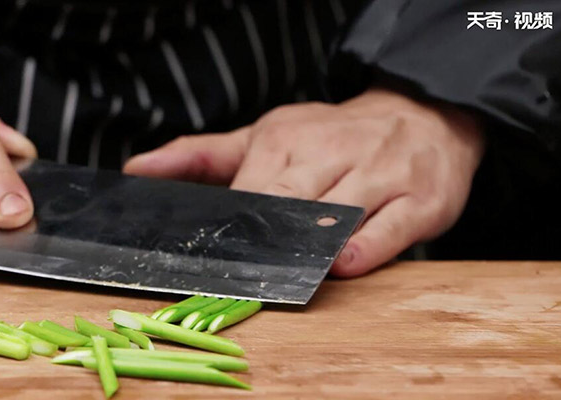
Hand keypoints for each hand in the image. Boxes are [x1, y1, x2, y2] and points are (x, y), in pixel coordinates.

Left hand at [124, 88, 484, 276]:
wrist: (422, 116)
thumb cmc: (334, 135)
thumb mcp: (266, 134)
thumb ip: (203, 155)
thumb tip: (138, 171)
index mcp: (288, 138)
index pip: (248, 191)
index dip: (230, 230)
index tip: (211, 259)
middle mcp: (335, 152)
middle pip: (287, 204)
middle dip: (262, 244)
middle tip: (240, 277)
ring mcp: (382, 175)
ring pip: (338, 218)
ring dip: (308, 250)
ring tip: (287, 274)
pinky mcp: (422, 200)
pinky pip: (390, 231)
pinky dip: (364, 251)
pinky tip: (343, 264)